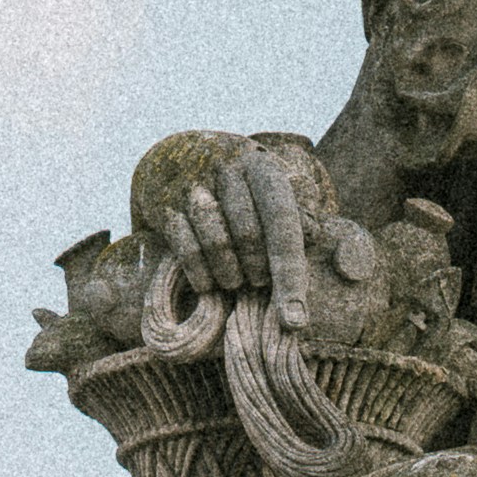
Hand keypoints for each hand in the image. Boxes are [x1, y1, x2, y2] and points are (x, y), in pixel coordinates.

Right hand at [129, 135, 328, 323]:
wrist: (180, 156)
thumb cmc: (243, 188)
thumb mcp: (275, 192)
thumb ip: (299, 216)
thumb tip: (310, 241)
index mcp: (261, 167)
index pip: (282, 220)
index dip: (290, 274)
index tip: (294, 320)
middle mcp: (226, 168)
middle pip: (248, 234)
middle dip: (258, 270)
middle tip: (259, 280)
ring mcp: (193, 185)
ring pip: (216, 242)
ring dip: (230, 275)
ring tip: (235, 281)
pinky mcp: (166, 205)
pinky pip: (186, 250)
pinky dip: (201, 274)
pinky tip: (210, 283)